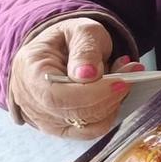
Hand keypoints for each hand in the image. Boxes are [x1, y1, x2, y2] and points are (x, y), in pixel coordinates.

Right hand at [7, 17, 143, 138]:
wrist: (59, 51)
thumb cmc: (69, 39)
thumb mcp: (80, 30)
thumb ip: (85, 50)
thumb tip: (88, 75)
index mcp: (29, 72)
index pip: (56, 96)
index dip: (92, 94)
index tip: (122, 83)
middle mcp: (30, 101)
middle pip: (72, 115)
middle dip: (108, 97)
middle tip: (132, 74)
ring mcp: (43, 119)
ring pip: (85, 126)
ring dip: (112, 104)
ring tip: (123, 77)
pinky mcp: (60, 128)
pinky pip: (90, 130)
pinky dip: (108, 113)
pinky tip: (114, 93)